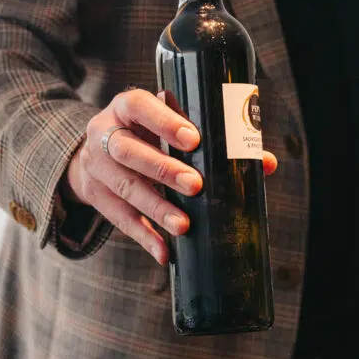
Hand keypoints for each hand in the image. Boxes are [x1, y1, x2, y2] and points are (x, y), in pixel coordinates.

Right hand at [63, 90, 277, 264]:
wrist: (93, 152)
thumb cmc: (146, 134)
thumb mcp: (166, 125)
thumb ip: (208, 136)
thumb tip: (264, 163)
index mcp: (125, 107)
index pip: (139, 106)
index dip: (163, 121)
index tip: (193, 139)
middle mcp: (104, 133)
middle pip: (128, 151)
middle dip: (163, 169)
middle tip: (196, 185)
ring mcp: (96, 166)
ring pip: (125, 187)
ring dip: (156, 208)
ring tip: (183, 225)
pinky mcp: (95, 195)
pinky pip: (120, 219)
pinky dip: (144, 236)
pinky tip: (164, 252)